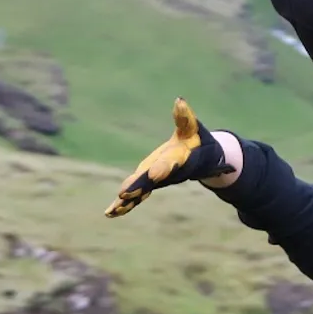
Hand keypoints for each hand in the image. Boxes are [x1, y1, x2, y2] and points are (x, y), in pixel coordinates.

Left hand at [104, 98, 232, 216]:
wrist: (203, 161)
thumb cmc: (197, 140)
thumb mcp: (193, 127)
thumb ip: (185, 117)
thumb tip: (179, 101)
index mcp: (179, 159)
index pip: (169, 165)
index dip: (161, 169)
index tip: (153, 174)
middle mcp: (167, 174)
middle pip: (151, 182)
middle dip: (138, 187)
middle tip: (124, 193)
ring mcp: (157, 181)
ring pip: (142, 193)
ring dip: (127, 201)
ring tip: (112, 210)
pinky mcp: (149, 183)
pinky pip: (137, 196)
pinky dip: (124, 205)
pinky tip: (110, 212)